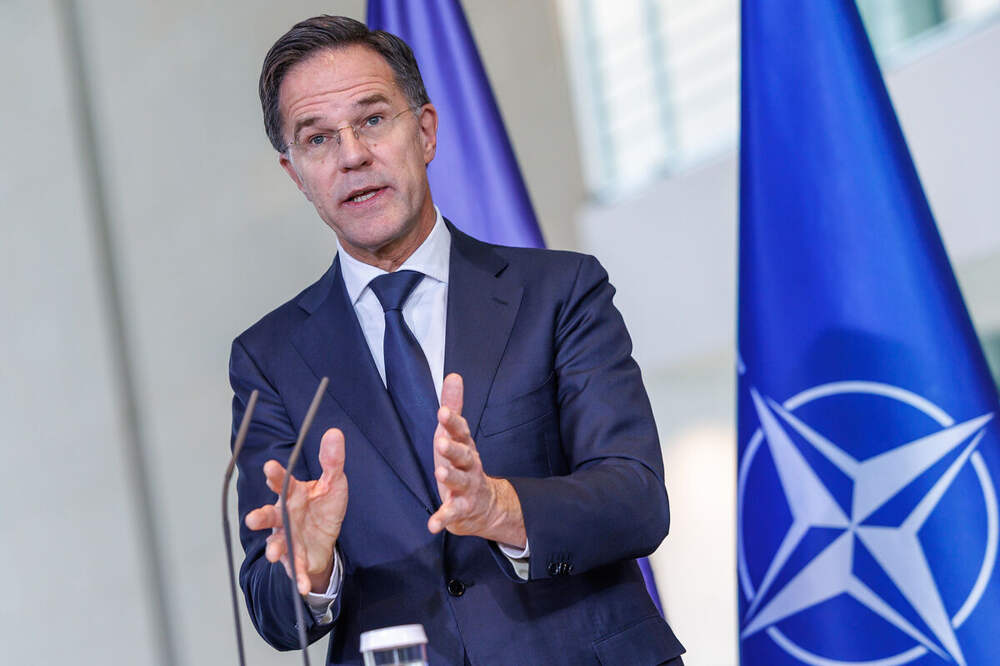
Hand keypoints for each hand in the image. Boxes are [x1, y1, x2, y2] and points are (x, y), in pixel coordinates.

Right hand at [245, 428, 348, 594]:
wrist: (325, 539)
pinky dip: (297, 577)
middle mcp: (284, 515)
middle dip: (260, 516)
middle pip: (268, 515)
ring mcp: (287, 537)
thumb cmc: (323, 507)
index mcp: (292, 493)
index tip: (270, 467)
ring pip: (275, 542)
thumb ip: (332, 461)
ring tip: (272, 554)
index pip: (281, 482)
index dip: (275, 475)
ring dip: (273, 548)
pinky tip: (301, 586)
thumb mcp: (333, 482)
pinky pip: (295, 567)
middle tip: (252, 518)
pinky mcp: (294, 557)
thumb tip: (334, 433)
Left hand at [427, 374, 525, 547]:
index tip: (442, 411)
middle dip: (453, 449)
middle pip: (463, 456)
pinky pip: (452, 514)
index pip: (461, 432)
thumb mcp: (457, 435)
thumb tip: (453, 375)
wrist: (486, 505)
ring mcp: (467, 488)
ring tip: (439, 473)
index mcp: (465, 447)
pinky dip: (443, 519)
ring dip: (450, 478)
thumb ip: (454, 408)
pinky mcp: (461, 509)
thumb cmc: (463, 464)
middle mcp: (469, 466)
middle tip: (441, 442)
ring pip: (460, 482)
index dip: (452, 422)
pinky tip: (432, 525)